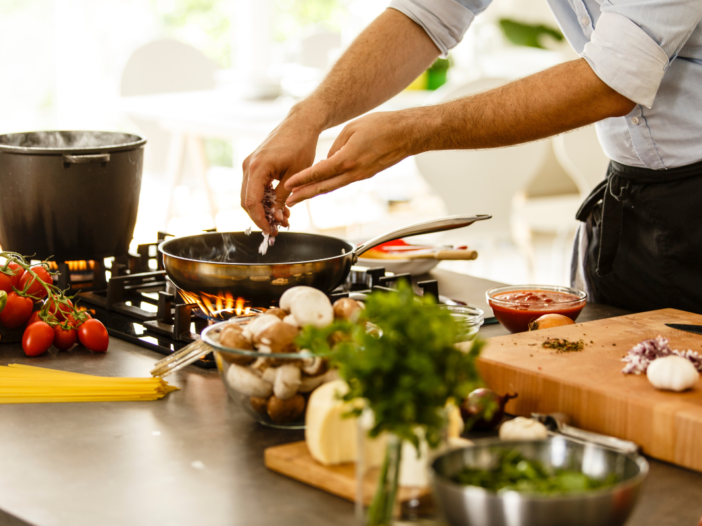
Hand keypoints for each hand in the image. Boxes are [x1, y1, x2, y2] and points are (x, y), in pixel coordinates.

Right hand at [241, 112, 320, 233]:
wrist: (301, 124)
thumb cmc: (301, 145)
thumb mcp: (295, 176)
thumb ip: (283, 197)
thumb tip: (277, 218)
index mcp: (257, 167)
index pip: (251, 202)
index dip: (260, 220)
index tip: (272, 231)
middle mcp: (248, 166)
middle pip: (247, 201)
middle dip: (261, 217)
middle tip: (277, 228)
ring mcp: (249, 164)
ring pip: (250, 195)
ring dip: (263, 209)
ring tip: (283, 218)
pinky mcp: (254, 164)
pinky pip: (254, 187)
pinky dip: (264, 199)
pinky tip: (279, 206)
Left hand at [284, 110, 424, 206]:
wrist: (407, 134)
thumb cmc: (382, 126)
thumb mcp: (352, 129)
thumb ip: (336, 146)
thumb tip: (327, 160)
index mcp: (348, 159)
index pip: (319, 172)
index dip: (302, 180)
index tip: (288, 185)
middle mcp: (354, 172)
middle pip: (323, 187)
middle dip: (304, 195)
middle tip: (289, 202)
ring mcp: (361, 176)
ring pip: (333, 187)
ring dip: (315, 192)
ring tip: (300, 197)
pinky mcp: (366, 175)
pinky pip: (343, 181)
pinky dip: (330, 184)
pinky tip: (320, 185)